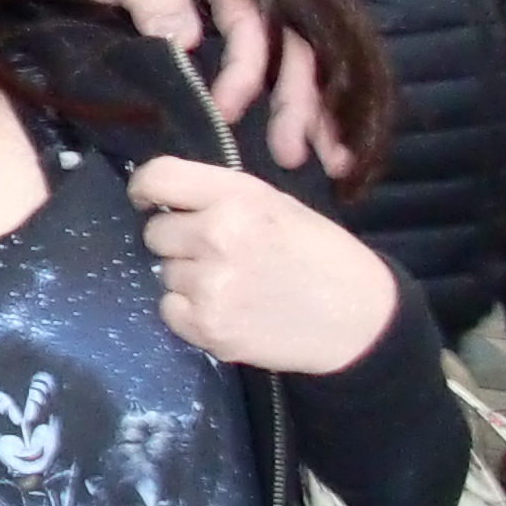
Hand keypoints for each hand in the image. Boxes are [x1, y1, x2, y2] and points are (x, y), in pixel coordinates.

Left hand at [93, 0, 349, 179]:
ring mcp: (245, 28)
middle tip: (289, 154)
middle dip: (297, 101)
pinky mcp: (243, 54)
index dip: (245, 67)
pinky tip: (325, 152)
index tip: (226, 111)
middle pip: (293, 46)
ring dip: (317, 113)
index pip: (251, 19)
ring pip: (301, 66)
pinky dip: (311, 113)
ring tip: (331, 163)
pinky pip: (288, 80)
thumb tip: (186, 37)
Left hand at [129, 155, 399, 373]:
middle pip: (155, 232)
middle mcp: (217, 236)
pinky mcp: (209, 327)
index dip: (146, 188)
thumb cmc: (321, 256)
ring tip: (232, 284)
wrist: (360, 321)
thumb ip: (222, 197)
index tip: (149, 200)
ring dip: (188, 278)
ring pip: (164, 273)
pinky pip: (169, 309)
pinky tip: (225, 308)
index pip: (158, 177)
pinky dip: (189, 311)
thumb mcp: (279, 205)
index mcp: (238, 198)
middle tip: (214, 252)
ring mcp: (210, 285)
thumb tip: (167, 199)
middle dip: (178, 241)